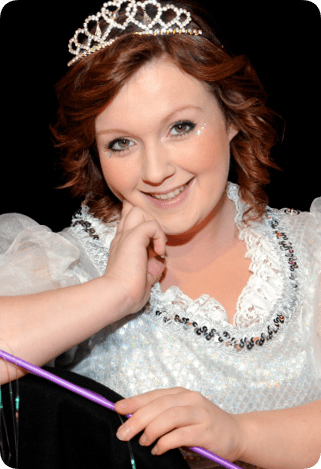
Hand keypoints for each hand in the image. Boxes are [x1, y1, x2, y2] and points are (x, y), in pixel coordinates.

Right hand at [103, 200, 166, 315]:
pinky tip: (159, 252)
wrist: (118, 295)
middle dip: (149, 220)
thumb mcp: (143, 277)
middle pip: (132, 210)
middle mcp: (122, 237)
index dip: (142, 224)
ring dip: (153, 225)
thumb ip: (151, 267)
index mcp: (122, 245)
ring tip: (156, 245)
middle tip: (155, 243)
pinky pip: (152, 224)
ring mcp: (126, 235)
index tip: (151, 241)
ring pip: (139, 211)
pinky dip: (159, 236)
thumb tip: (161, 261)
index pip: (129, 221)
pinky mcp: (134, 238)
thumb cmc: (127, 293)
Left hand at [114, 388, 244, 461]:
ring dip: (151, 430)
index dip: (134, 401)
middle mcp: (190, 399)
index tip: (117, 408)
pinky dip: (165, 443)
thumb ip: (163, 416)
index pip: (154, 395)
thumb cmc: (205, 426)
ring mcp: (200, 414)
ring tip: (143, 442)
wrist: (237, 433)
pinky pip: (180, 435)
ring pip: (168, 417)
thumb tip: (133, 421)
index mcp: (182, 393)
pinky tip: (158, 449)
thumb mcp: (183, 415)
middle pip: (158, 405)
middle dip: (137, 418)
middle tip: (123, 432)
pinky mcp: (207, 431)